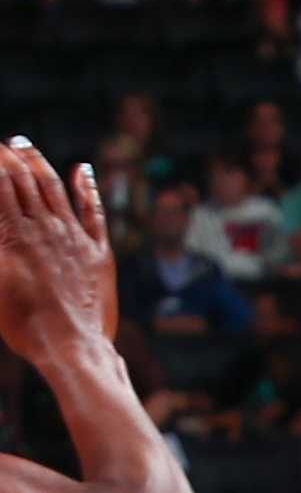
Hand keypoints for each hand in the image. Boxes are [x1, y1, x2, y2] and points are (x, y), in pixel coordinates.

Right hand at [0, 143, 116, 363]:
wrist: (71, 348)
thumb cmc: (24, 325)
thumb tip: (0, 226)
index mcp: (13, 233)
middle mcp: (44, 227)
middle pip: (24, 179)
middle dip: (11, 156)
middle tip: (4, 143)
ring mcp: (73, 237)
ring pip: (54, 188)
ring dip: (38, 162)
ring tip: (25, 145)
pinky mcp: (99, 253)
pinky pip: (94, 212)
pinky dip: (87, 187)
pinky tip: (82, 170)